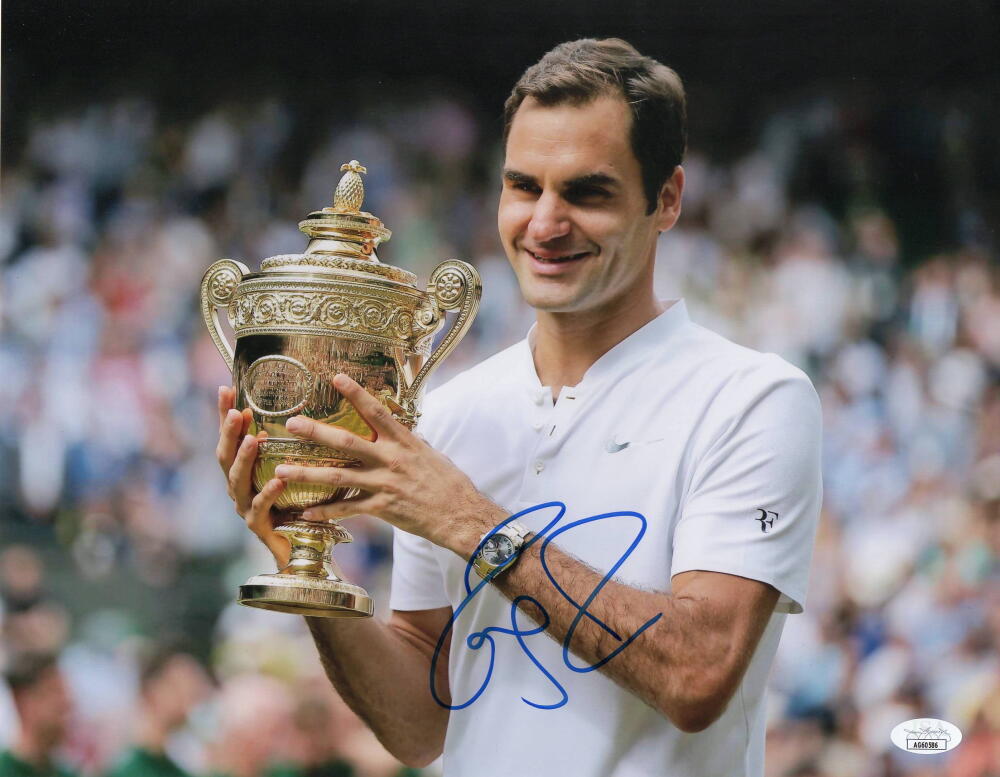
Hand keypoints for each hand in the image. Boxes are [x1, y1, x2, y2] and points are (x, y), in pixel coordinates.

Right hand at [216, 386, 289, 566]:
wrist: (300, 549)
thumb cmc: (297, 505)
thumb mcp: (293, 470)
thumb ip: (288, 447)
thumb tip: (297, 412)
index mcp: (243, 471)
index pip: (229, 438)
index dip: (224, 414)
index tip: (226, 388)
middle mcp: (238, 487)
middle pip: (225, 456)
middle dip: (228, 433)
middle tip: (234, 411)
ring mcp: (245, 507)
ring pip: (237, 481)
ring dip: (244, 459)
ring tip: (252, 440)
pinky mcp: (257, 526)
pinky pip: (260, 508)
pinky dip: (268, 493)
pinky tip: (278, 480)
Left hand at [273, 374, 501, 556]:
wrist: (460, 514)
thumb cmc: (448, 482)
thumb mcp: (429, 453)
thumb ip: (406, 442)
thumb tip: (393, 429)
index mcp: (403, 441)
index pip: (376, 412)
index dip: (356, 394)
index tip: (336, 378)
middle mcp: (391, 459)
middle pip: (347, 442)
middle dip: (316, 433)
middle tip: (292, 423)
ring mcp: (384, 484)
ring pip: (338, 476)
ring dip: (307, 473)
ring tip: (282, 470)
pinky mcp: (382, 508)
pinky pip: (347, 508)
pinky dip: (325, 511)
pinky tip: (305, 511)